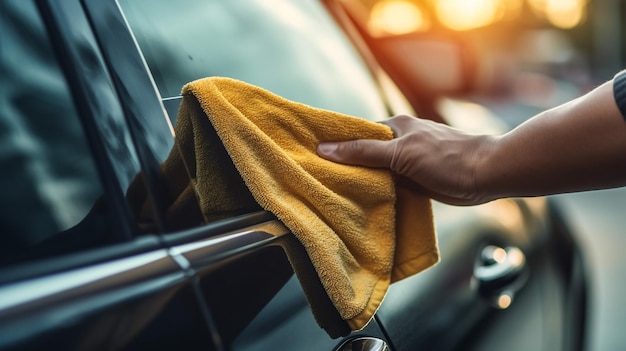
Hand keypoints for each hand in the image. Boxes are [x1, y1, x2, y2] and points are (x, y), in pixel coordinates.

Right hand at [317, 115, 495, 205]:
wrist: (485, 175)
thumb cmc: (445, 157)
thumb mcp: (400, 153)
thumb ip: (363, 152)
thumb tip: (325, 149)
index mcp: (394, 127)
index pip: (356, 134)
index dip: (336, 145)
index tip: (312, 157)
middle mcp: (398, 142)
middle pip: (364, 154)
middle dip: (347, 167)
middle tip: (320, 181)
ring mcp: (407, 162)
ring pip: (377, 172)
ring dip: (363, 182)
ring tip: (336, 194)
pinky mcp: (416, 180)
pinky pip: (390, 186)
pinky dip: (379, 193)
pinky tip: (366, 203)